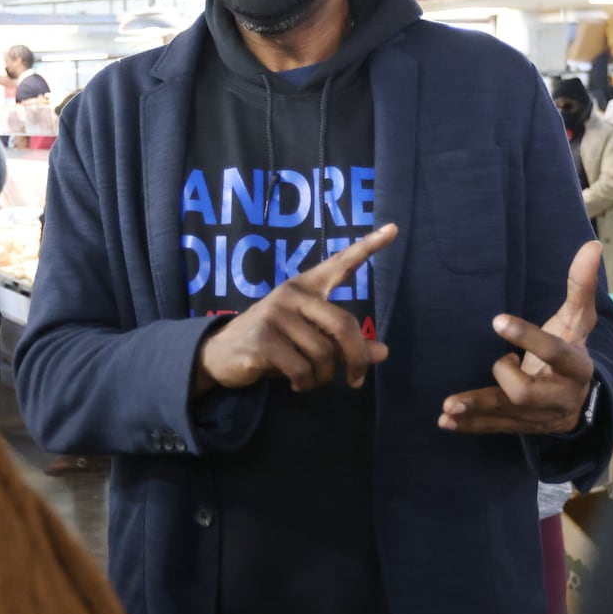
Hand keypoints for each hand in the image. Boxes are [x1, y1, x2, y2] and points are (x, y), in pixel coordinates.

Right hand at [196, 224, 397, 393]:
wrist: (218, 354)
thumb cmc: (271, 343)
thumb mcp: (308, 338)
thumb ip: (342, 342)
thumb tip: (383, 352)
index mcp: (304, 288)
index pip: (340, 264)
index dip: (367, 248)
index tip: (394, 230)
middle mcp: (290, 296)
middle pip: (343, 325)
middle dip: (355, 358)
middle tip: (356, 380)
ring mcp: (274, 317)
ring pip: (323, 354)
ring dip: (323, 377)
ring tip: (309, 379)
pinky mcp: (263, 341)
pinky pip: (302, 369)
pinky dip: (305, 383)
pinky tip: (296, 382)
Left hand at [439, 241, 600, 434]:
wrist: (583, 399)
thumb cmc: (572, 349)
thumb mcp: (577, 321)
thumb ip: (580, 286)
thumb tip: (591, 245)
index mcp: (575, 365)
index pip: (554, 351)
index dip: (527, 336)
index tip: (496, 320)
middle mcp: (559, 395)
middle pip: (527, 392)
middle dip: (503, 376)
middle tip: (499, 361)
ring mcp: (540, 415)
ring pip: (507, 415)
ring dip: (477, 408)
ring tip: (447, 405)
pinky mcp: (523, 426)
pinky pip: (495, 428)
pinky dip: (470, 426)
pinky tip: (444, 422)